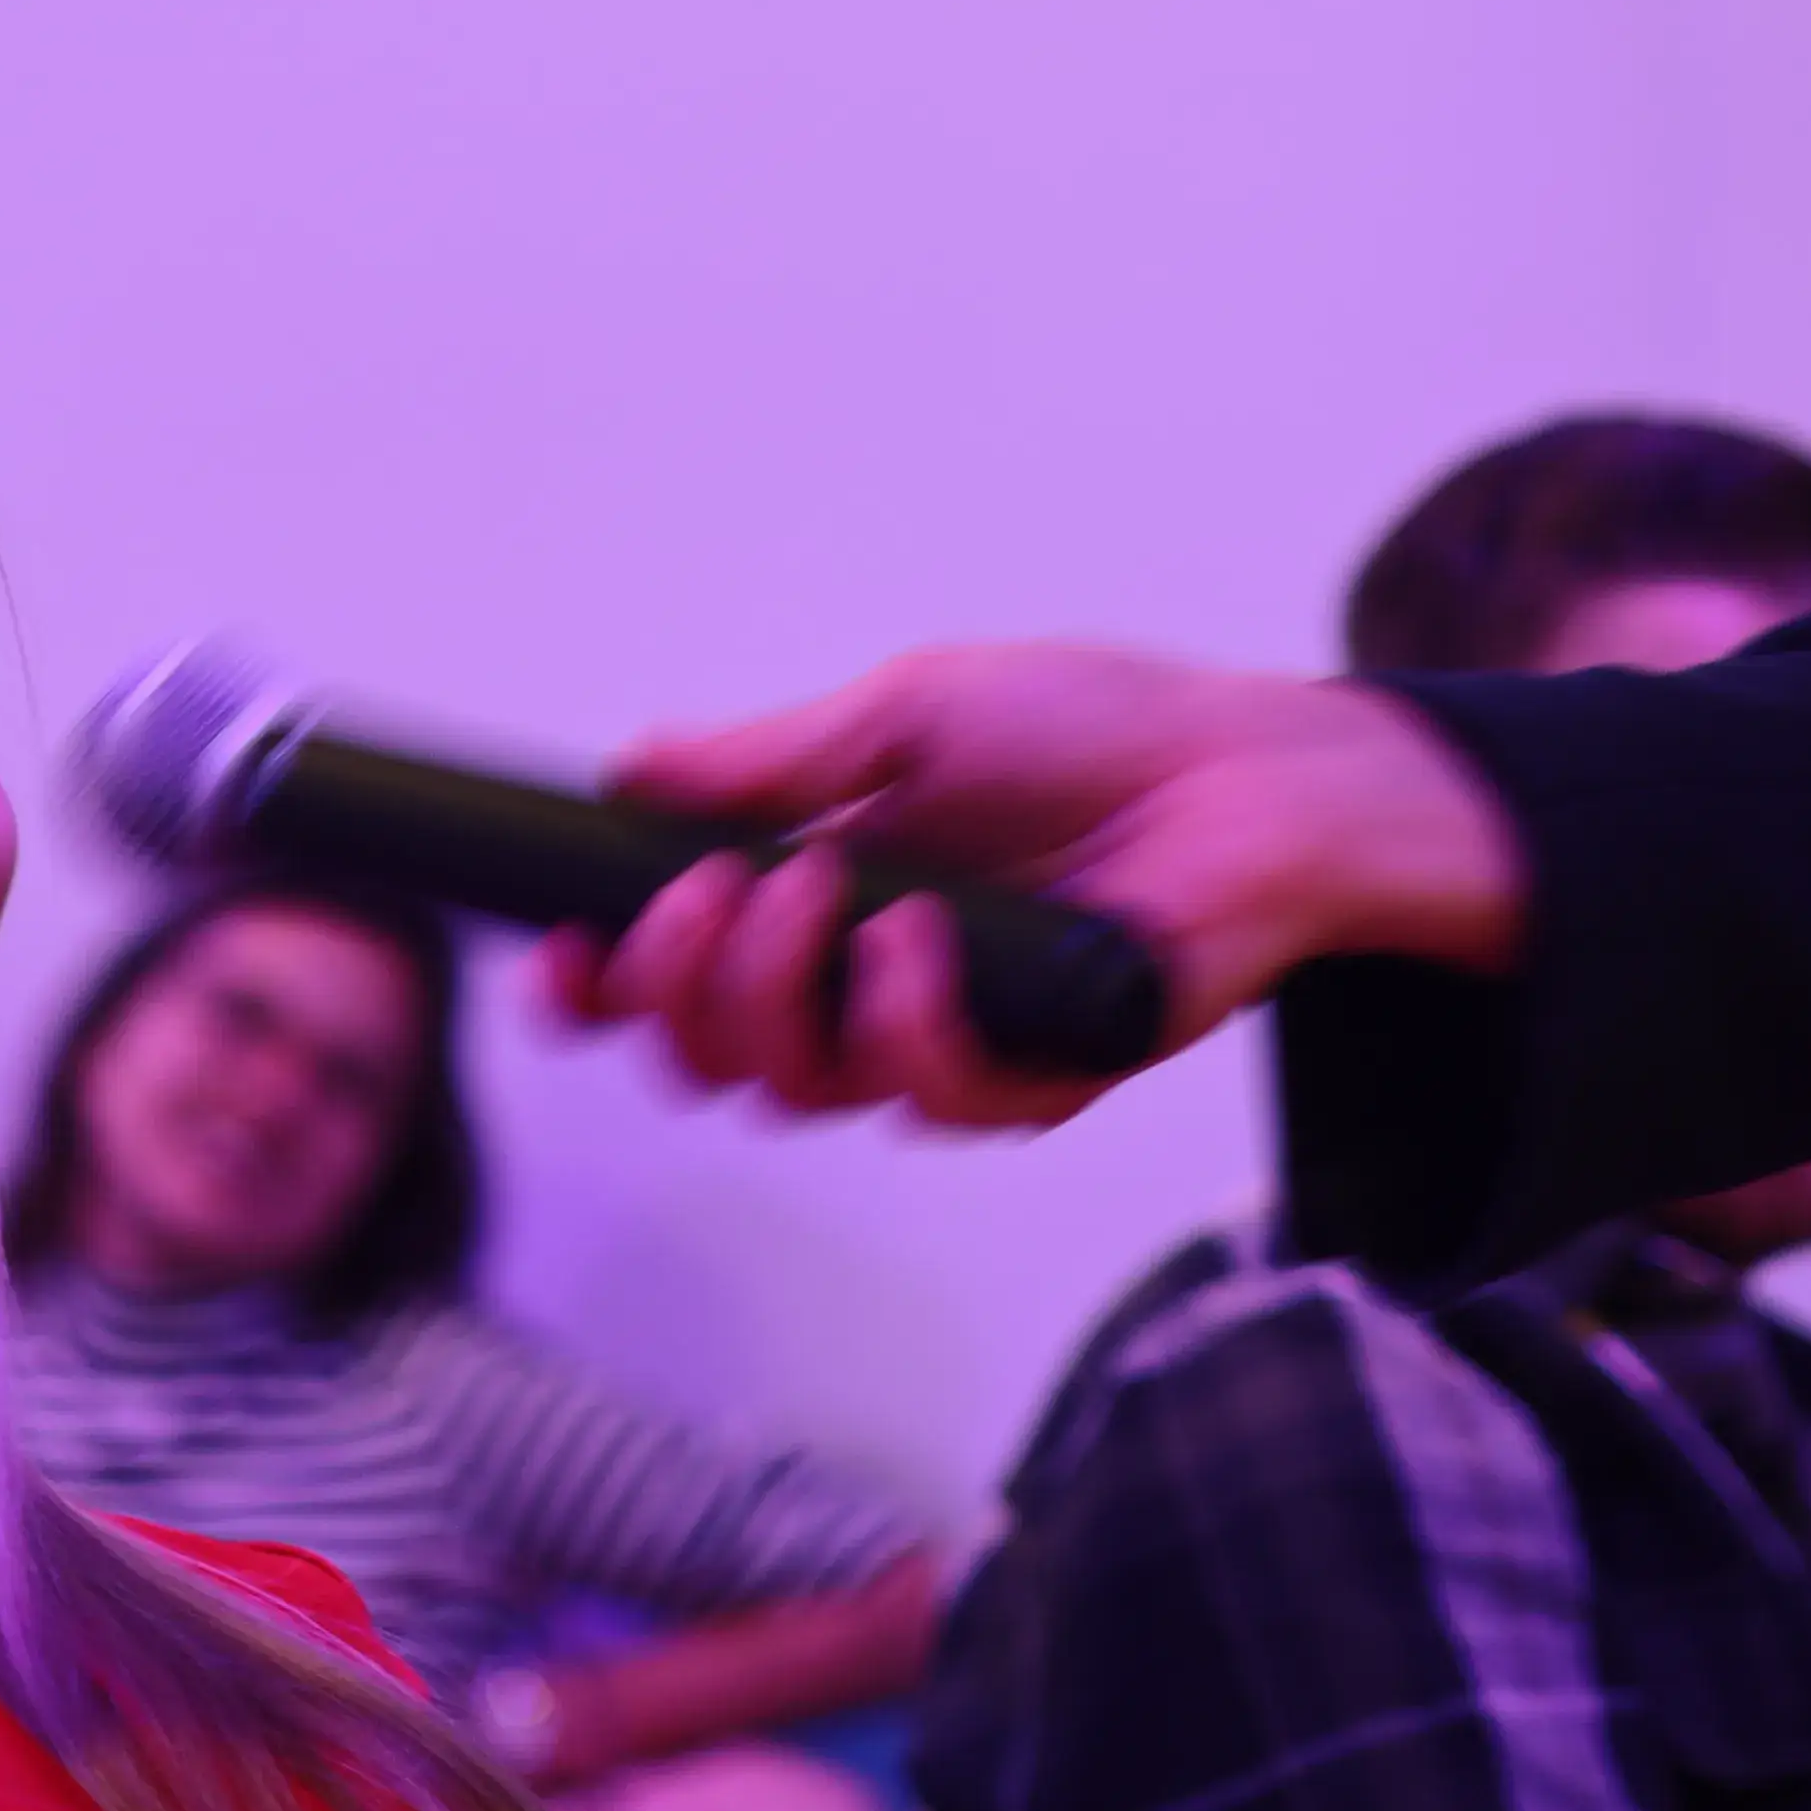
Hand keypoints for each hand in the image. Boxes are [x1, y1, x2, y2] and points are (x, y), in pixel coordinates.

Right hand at [540, 644, 1525, 1126]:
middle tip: (714, 890)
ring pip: (795, 1091)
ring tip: (831, 888)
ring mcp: (946, 1042)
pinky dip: (903, 1018)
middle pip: (705, 1057)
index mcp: (818, 899)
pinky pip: (928, 1097)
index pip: (670, 982)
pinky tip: (922, 938)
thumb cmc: (1093, 729)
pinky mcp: (1034, 1080)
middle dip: (677, 982)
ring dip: (779, 990)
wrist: (1249, 768)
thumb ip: (773, 759)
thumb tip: (631, 776)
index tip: (561, 953)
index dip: (598, 986)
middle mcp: (863, 988)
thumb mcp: (909, 712)